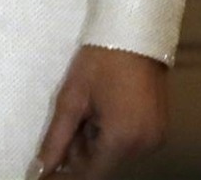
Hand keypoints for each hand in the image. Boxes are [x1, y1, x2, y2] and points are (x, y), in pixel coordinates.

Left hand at [31, 45, 168, 178]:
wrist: (135, 35)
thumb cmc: (99, 62)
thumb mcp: (72, 98)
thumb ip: (56, 138)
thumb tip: (40, 168)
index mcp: (122, 140)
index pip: (90, 174)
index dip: (66, 175)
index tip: (46, 172)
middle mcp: (144, 146)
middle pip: (103, 163)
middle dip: (79, 152)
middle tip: (67, 124)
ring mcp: (155, 139)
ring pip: (115, 154)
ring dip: (94, 142)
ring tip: (83, 110)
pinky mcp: (159, 129)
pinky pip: (129, 143)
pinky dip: (110, 135)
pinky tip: (99, 111)